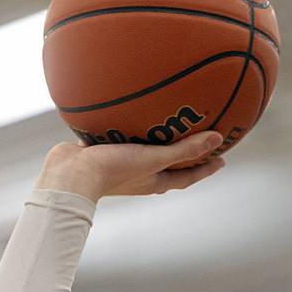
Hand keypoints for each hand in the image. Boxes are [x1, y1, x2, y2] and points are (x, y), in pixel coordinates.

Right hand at [35, 130, 225, 201]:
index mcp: (155, 181)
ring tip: (165, 121)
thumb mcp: (154, 158)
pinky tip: (128, 111)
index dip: (205, 168)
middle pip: (168, 164)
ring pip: (144, 150)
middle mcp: (140, 175)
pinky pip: (121, 137)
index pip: (187, 176)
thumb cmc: (113, 170)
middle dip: (184, 153)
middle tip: (199, 138)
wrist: (69, 175)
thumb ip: (183, 149)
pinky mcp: (103, 153)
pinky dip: (128, 127)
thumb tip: (217, 139)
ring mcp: (121, 165)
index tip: (222, 158)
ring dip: (155, 139)